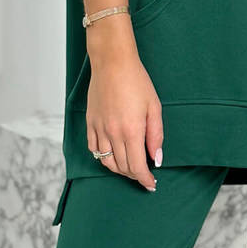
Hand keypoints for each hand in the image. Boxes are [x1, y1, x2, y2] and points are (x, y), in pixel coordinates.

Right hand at [85, 24, 163, 190]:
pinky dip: (103, 157)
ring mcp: (99, 128)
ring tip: (130, 168)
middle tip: (144, 174)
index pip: (137, 166)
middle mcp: (113, 133)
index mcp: (131, 130)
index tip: (151, 185)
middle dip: (134, 175)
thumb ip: (156, 135)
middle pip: (122, 167)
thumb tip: (157, 159)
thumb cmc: (136, 81)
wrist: (112, 62)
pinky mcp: (90, 122)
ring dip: (119, 169)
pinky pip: (94, 148)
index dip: (145, 179)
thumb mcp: (154, 106)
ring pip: (106, 161)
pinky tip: (112, 154)